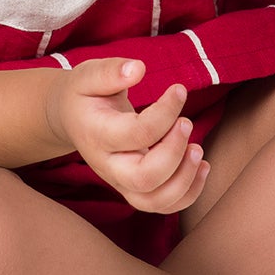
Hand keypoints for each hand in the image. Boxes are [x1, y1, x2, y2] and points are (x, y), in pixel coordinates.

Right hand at [43, 58, 208, 213]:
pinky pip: (163, 205)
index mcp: (96, 134)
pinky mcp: (135, 188)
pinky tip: (201, 165)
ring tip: (198, 149)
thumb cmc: (85, 93)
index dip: (165, 112)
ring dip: (185, 178)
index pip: (137, 133)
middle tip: (187, 123)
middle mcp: (107, 165)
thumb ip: (110, 71)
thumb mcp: (87, 75)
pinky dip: (188, 193)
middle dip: (174, 152)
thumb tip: (138, 68)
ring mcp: (120, 182)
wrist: (72, 118)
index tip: (179, 90)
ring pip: (155, 201)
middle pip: (144, 178)